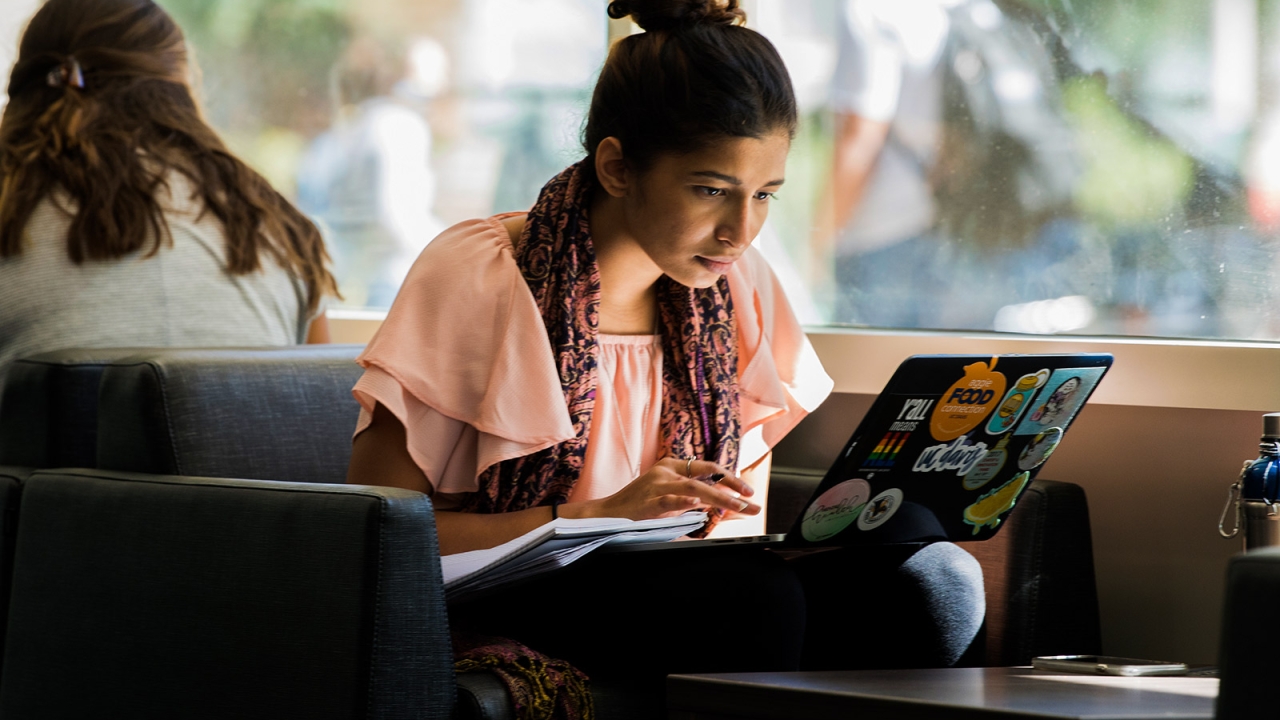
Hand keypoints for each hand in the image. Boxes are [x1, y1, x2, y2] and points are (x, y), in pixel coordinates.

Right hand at [578, 457, 760, 521]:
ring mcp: (656, 484)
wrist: (607, 514)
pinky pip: (669, 499)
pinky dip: (685, 501)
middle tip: (751, 499)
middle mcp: (666, 471)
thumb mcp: (668, 498)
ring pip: (693, 486)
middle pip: (706, 474)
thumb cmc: (639, 507)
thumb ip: (691, 498)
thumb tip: (716, 504)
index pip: (708, 468)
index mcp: (672, 467)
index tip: (748, 492)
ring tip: (737, 506)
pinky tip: (699, 503)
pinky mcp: (647, 501)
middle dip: (732, 486)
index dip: (730, 479)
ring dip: (719, 497)